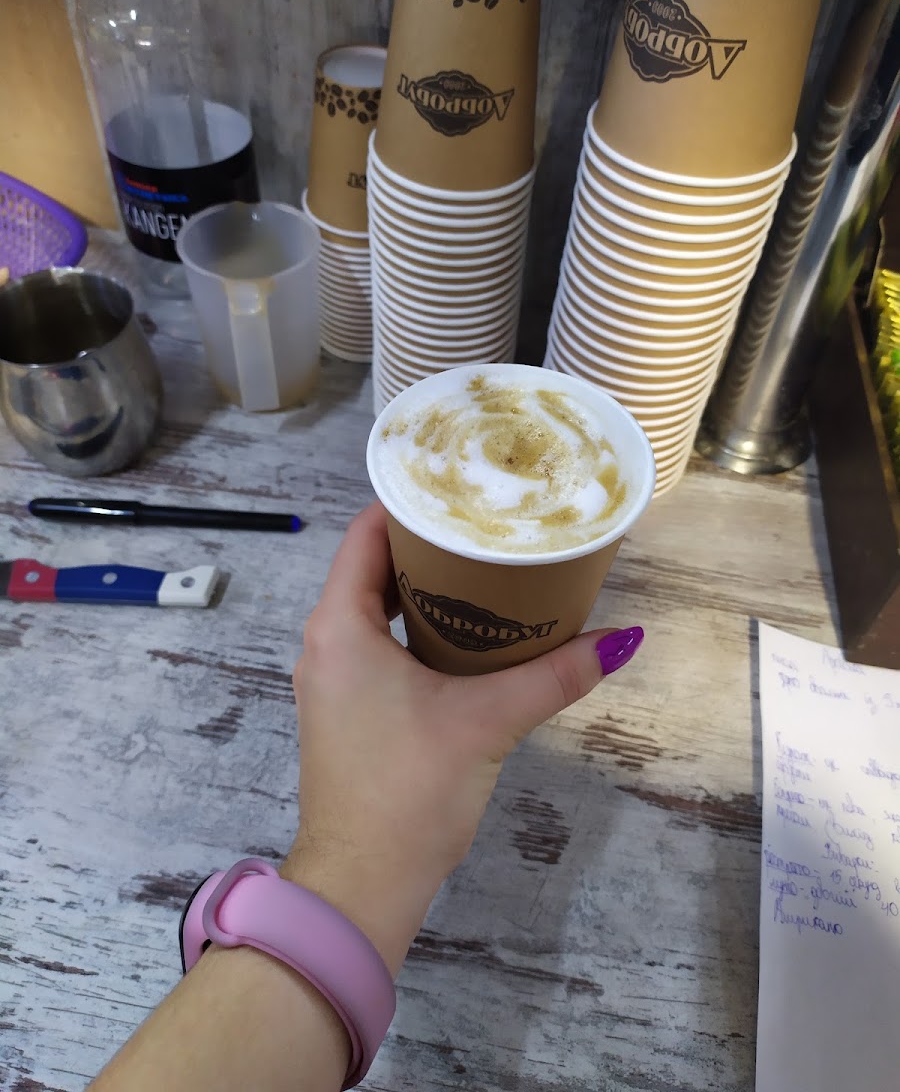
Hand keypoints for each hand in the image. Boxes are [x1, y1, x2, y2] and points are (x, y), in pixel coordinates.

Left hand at [282, 502, 642, 972]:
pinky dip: (415, 627)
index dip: (412, 503)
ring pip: (375, 609)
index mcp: (339, 625)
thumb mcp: (488, 721)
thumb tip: (623, 638)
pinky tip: (465, 633)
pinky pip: (376, 644)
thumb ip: (556, 674)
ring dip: (424, 589)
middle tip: (488, 525)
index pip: (366, 534)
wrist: (362, 883)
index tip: (463, 487)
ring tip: (487, 569)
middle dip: (429, 544)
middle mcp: (325, 642)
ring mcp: (332, 679)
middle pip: (374, 567)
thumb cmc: (410, 787)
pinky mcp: (346, 710)